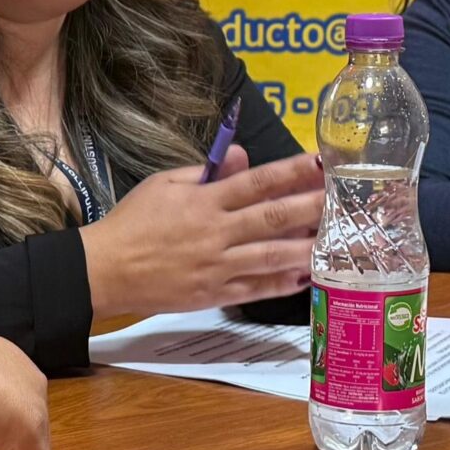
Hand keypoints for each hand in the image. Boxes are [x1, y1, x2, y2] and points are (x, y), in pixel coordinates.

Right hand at [81, 147, 322, 320]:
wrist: (105, 270)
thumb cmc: (133, 222)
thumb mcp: (164, 184)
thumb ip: (207, 171)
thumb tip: (242, 155)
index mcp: (204, 201)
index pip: (257, 181)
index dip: (292, 171)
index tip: (321, 162)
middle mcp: (217, 232)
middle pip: (274, 217)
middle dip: (312, 207)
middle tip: (344, 201)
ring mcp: (218, 266)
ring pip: (272, 256)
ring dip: (308, 247)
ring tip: (339, 241)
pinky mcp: (215, 293)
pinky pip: (256, 287)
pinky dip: (282, 283)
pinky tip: (306, 275)